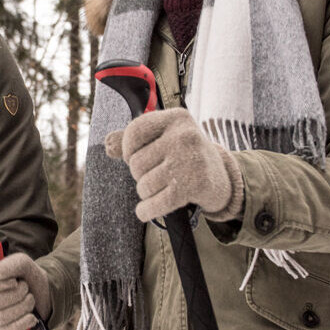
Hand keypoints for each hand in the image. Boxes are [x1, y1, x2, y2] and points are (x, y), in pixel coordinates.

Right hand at [0, 253, 49, 329]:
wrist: (39, 295)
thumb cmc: (26, 276)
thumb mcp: (23, 263)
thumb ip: (9, 264)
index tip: (15, 282)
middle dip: (17, 295)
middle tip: (26, 288)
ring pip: (0, 318)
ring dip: (22, 308)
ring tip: (30, 300)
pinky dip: (22, 324)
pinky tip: (31, 317)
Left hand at [106, 107, 242, 222]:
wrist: (221, 177)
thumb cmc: (185, 155)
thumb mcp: (164, 138)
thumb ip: (133, 140)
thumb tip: (108, 145)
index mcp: (176, 118)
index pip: (134, 131)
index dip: (127, 149)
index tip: (133, 158)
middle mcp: (184, 136)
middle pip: (136, 163)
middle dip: (140, 175)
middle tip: (156, 175)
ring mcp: (190, 160)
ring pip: (144, 185)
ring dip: (146, 193)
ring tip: (160, 188)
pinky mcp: (194, 185)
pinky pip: (156, 204)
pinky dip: (146, 211)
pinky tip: (145, 211)